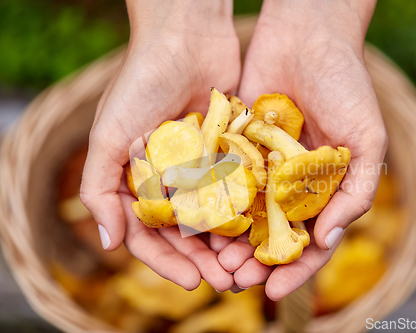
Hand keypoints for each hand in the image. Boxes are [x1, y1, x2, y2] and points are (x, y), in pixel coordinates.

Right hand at [80, 0, 239, 291]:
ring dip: (229, 244)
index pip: (149, 235)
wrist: (186, 37)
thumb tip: (108, 243)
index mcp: (136, 181)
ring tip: (248, 265)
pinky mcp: (228, 153)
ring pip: (215, 218)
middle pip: (186, 233)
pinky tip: (262, 231)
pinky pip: (238, 190)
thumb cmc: (141, 83)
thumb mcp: (109, 135)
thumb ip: (100, 188)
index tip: (193, 282)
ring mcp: (199, 168)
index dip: (168, 262)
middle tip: (229, 282)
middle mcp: (168, 179)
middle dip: (205, 260)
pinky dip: (247, 212)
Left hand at [217, 0, 387, 298]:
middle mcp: (292, 185)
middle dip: (255, 262)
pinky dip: (214, 204)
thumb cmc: (347, 85)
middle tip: (236, 280)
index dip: (295, 269)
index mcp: (326, 190)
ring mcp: (263, 168)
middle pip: (272, 235)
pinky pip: (224, 182)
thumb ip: (356, 191)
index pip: (310, 241)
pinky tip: (200, 223)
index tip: (273, 290)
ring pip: (244, 215)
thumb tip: (328, 239)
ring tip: (215, 261)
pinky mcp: (236, 148)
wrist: (307, 37)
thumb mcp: (367, 139)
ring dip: (230, 242)